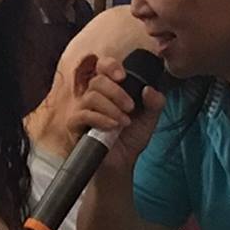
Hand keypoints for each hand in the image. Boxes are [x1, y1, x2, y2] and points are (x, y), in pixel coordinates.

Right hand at [73, 59, 167, 175]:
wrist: (121, 164)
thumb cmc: (130, 138)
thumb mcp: (150, 118)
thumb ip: (155, 103)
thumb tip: (149, 89)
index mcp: (109, 89)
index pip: (102, 66)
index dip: (110, 65)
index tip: (123, 76)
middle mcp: (93, 96)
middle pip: (97, 80)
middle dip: (117, 92)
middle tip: (130, 107)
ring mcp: (82, 110)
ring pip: (91, 96)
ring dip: (111, 108)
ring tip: (124, 122)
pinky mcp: (75, 126)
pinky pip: (83, 115)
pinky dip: (100, 119)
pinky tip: (112, 127)